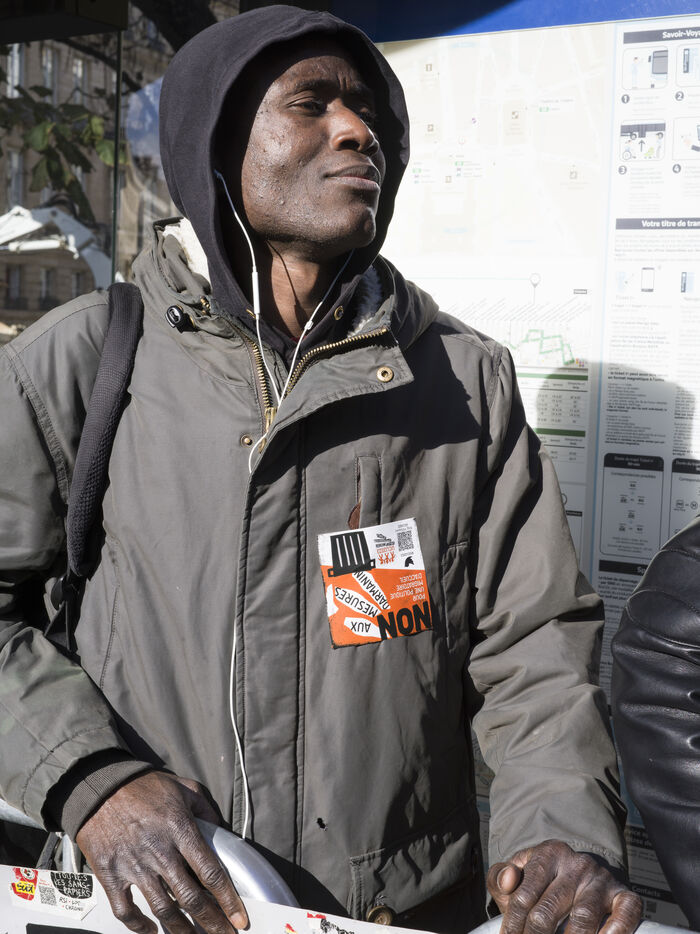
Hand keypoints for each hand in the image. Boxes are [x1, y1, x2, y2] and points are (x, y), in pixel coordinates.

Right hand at [76, 771, 247, 933]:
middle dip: (211, 922)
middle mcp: (159, 851)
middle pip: (191, 898)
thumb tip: (221, 830)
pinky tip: (151, 931)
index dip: (228, 900)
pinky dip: (139, 927)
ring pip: (162, 910)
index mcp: (180, 829)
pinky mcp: (110, 875)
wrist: (100, 786)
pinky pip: (126, 911)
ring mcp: (134, 866)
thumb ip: (205, 809)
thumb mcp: (183, 787)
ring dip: (180, 930)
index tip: (238, 918)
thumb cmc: (142, 786)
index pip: (211, 872)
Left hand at [487, 839, 640, 933]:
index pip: (523, 896)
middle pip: (548, 911)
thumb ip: (500, 877)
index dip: (513, 927)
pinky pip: (624, 915)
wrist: (583, 871)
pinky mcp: (625, 895)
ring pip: (583, 917)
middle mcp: (577, 864)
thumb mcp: (519, 872)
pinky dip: (614, 932)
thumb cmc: (545, 880)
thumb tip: (509, 880)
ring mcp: (602, 879)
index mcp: (547, 854)